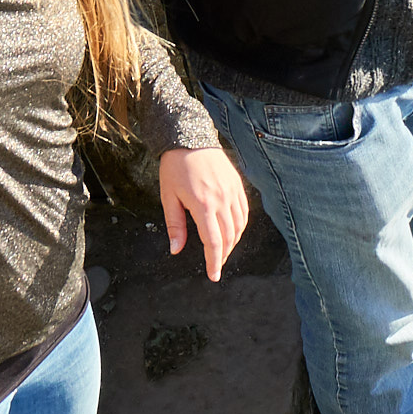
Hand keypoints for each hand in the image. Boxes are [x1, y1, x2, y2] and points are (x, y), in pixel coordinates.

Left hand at [157, 146, 249, 281]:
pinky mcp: (238, 186)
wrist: (191, 137)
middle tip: (215, 265)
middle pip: (229, 237)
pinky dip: (240, 227)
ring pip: (239, 227)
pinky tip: (232, 232)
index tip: (213, 275)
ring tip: (222, 251)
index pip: (213, 242)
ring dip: (232, 243)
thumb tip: (176, 249)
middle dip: (223, 255)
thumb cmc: (175, 166)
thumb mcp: (168, 196)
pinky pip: (244, 212)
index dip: (214, 262)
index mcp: (203, 205)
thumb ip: (175, 225)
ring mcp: (232, 192)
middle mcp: (222, 200)